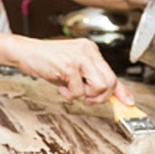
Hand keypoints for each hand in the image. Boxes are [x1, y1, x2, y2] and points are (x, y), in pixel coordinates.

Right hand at [15, 37, 133, 105]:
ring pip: (99, 87)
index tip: (128, 103)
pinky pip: (78, 91)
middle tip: (87, 98)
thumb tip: (108, 97)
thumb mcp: (73, 69)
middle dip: (100, 97)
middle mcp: (88, 51)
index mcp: (91, 50)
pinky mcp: (69, 66)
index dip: (121, 91)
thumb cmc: (47, 61)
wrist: (26, 52)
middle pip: (110, 82)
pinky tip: (60, 85)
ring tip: (71, 89)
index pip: (113, 73)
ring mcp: (79, 57)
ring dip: (85, 95)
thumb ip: (90, 79)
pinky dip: (69, 94)